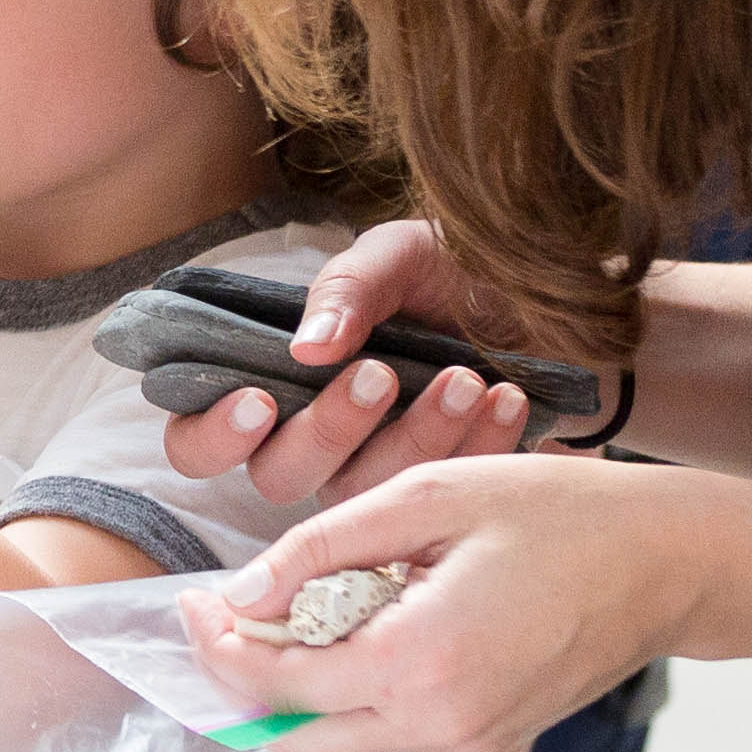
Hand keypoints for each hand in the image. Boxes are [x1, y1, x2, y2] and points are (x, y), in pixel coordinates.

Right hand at [159, 218, 547, 504]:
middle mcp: (310, 439)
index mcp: (274, 379)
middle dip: (328, 429)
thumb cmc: (455, 271)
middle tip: (380, 373)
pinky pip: (440, 497)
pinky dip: (474, 447)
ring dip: (414, 437)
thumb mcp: (399, 254)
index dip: (212, 434)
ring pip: (362, 493)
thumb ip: (347, 289)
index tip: (259, 399)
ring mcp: (374, 473)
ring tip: (465, 378)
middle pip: (279, 477)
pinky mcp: (438, 495)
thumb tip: (306, 349)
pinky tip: (504, 398)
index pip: (198, 440)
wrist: (552, 296)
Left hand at [175, 455, 713, 751]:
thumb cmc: (556, 513)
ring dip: (297, 685)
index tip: (188, 601)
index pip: (281, 687)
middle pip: (300, 735)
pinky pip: (391, 726)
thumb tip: (241, 593)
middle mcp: (443, 722)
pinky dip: (352, 686)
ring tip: (285, 607)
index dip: (218, 648)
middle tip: (216, 612)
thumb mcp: (427, 497)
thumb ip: (322, 547)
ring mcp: (469, 739)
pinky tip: (354, 622)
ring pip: (343, 737)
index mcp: (422, 661)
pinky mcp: (486, 736)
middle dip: (244, 679)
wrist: (667, 561)